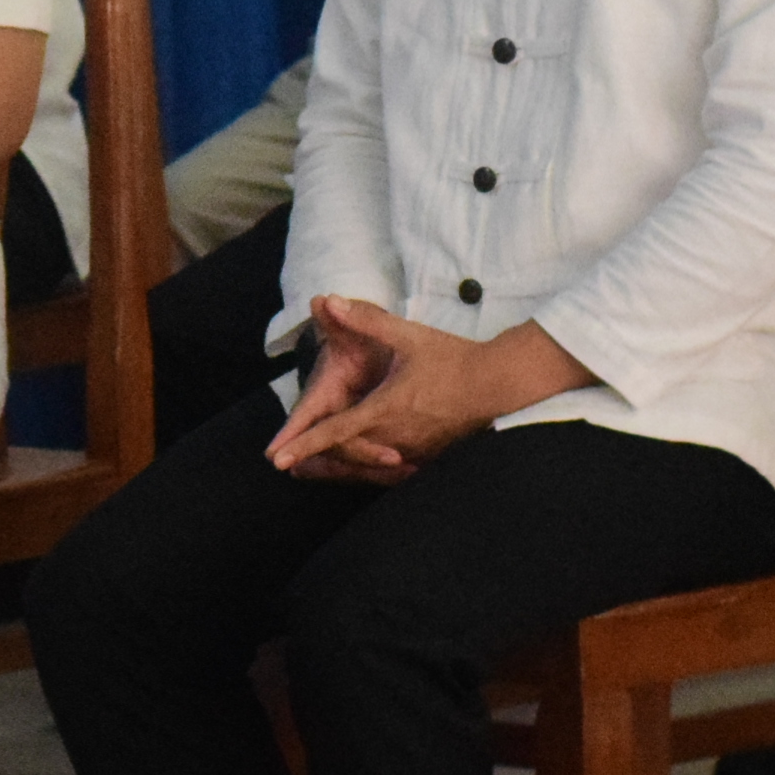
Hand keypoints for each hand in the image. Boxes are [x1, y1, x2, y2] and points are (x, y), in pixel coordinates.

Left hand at [266, 298, 503, 483]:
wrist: (496, 383)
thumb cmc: (451, 357)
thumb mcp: (407, 334)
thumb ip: (366, 319)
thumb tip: (329, 300)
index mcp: (386, 407)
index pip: (337, 431)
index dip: (305, 444)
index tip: (278, 459)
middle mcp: (397, 435)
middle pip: (347, 456)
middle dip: (315, 461)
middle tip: (286, 464)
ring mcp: (414, 450)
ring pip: (368, 469)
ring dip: (338, 471)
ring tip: (310, 473)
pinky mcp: (428, 456)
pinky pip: (392, 474)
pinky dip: (369, 474)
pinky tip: (358, 473)